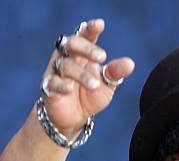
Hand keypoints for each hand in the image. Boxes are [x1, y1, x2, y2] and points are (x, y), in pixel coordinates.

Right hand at [40, 19, 134, 136]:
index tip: (100, 25)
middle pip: (71, 44)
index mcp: (82, 53)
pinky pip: (52, 82)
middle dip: (86, 48)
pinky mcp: (48, 87)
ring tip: (95, 85)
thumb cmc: (91, 94)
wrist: (76, 117)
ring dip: (81, 74)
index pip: (85, 36)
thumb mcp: (107, 84)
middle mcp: (68, 58)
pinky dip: (61, 84)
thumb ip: (115, 73)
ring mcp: (56, 71)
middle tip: (102, 57)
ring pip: (65, 65)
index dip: (91, 29)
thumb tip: (130, 63)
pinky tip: (70, 88)